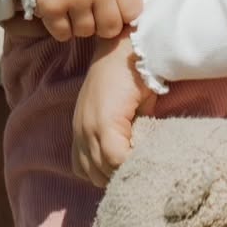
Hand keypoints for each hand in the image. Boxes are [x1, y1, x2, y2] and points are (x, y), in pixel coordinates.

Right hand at [35, 0, 142, 42]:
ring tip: (71, 7)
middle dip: (102, 23)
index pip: (133, 10)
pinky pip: (63, 34)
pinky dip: (60, 27)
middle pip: (111, 27)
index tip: (112, 5)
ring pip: (86, 32)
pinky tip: (57, 11)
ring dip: (79, 24)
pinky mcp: (51, 7)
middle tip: (90, 10)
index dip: (123, 11)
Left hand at [72, 33, 156, 187]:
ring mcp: (89, 127)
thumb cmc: (131, 75)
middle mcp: (80, 129)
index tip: (129, 175)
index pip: (85, 169)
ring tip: (144, 166)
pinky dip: (130, 164)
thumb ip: (122, 135)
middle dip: (116, 178)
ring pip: (104, 171)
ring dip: (123, 172)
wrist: (132, 48)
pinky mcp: (104, 124)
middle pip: (94, 175)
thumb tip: (135, 159)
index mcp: (82, 126)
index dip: (108, 175)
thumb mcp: (121, 111)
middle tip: (139, 173)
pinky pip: (115, 160)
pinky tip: (146, 158)